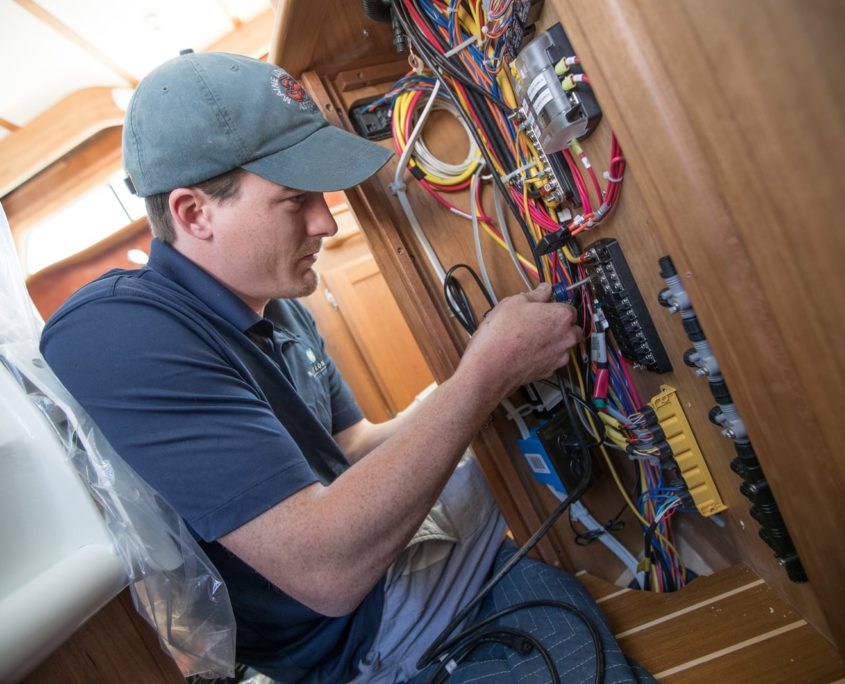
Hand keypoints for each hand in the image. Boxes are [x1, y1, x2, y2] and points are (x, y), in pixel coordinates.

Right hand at [459, 283, 582, 396]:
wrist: (490, 366)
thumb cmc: (502, 333)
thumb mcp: (514, 302)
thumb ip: (535, 294)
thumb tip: (544, 290)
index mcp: (561, 316)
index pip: (569, 307)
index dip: (555, 306)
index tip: (545, 306)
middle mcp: (566, 337)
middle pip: (571, 328)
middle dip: (559, 324)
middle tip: (538, 321)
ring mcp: (559, 357)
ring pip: (563, 345)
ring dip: (553, 340)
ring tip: (529, 337)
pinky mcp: (549, 371)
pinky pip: (552, 358)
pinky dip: (544, 354)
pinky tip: (526, 350)